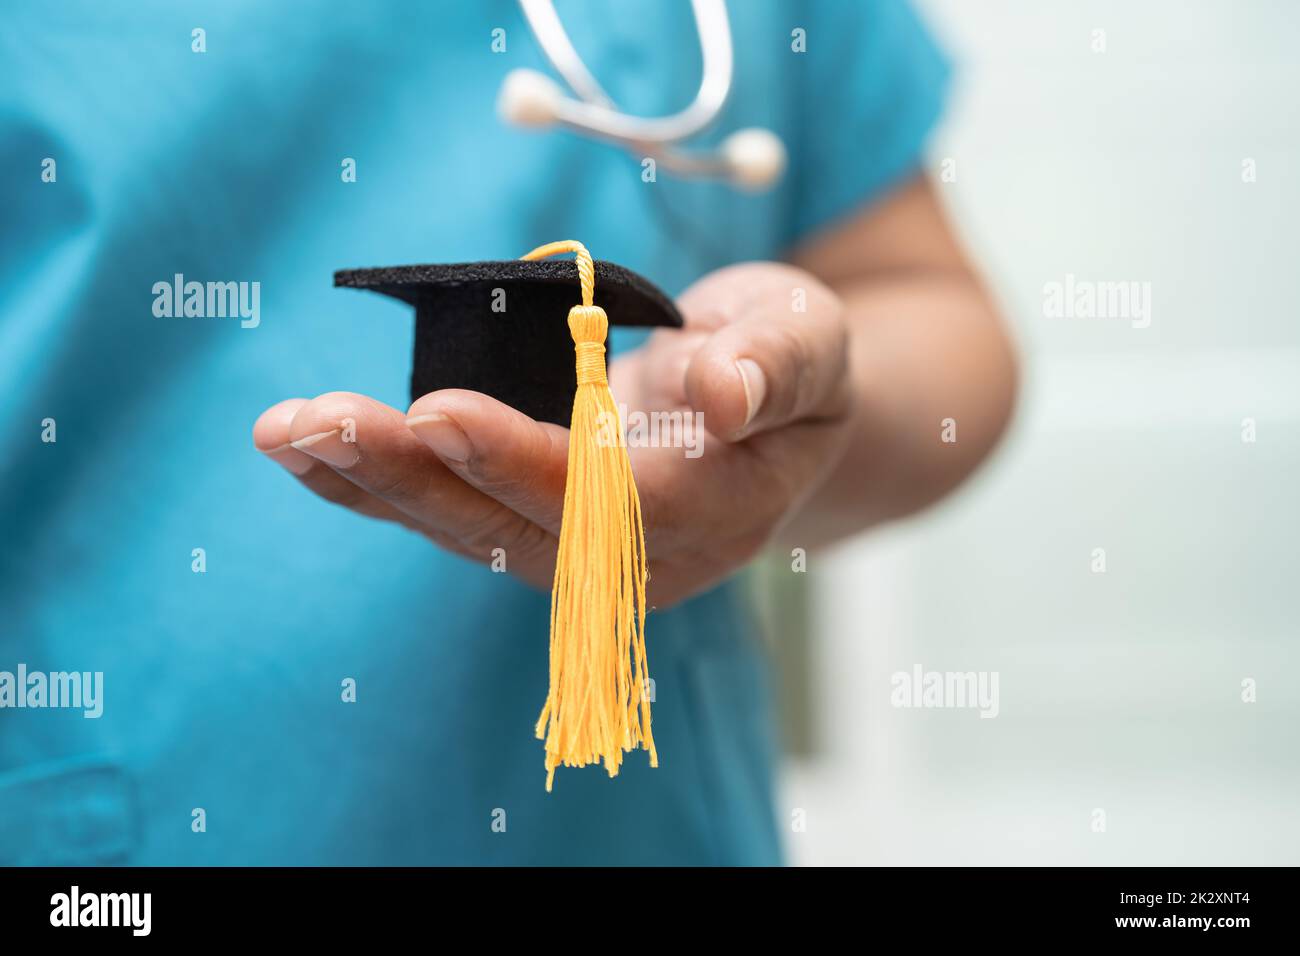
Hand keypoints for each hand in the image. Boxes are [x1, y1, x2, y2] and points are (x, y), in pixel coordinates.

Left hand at [252, 262, 853, 607]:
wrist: (767, 412)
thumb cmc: (786, 362)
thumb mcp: (813, 342)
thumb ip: (777, 368)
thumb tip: (721, 393)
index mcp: (718, 511)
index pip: (613, 502)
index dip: (525, 460)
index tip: (439, 408)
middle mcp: (639, 555)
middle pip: (518, 529)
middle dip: (415, 475)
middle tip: (319, 421)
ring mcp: (580, 552)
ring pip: (468, 529)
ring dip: (374, 481)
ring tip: (285, 430)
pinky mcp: (532, 524)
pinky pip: (450, 515)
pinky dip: (373, 485)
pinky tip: (303, 452)